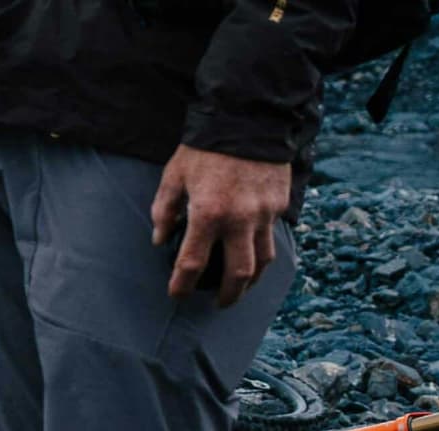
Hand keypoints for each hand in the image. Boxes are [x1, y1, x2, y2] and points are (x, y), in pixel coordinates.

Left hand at [148, 146, 292, 306]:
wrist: (248, 120)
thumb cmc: (204, 148)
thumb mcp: (174, 175)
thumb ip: (164, 210)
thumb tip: (159, 239)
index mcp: (207, 214)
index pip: (192, 263)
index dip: (182, 285)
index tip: (176, 294)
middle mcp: (239, 221)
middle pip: (238, 274)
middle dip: (228, 295)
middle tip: (220, 303)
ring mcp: (264, 214)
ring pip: (263, 261)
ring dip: (252, 281)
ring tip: (241, 287)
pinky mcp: (279, 205)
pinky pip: (272, 235)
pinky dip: (263, 250)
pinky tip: (254, 253)